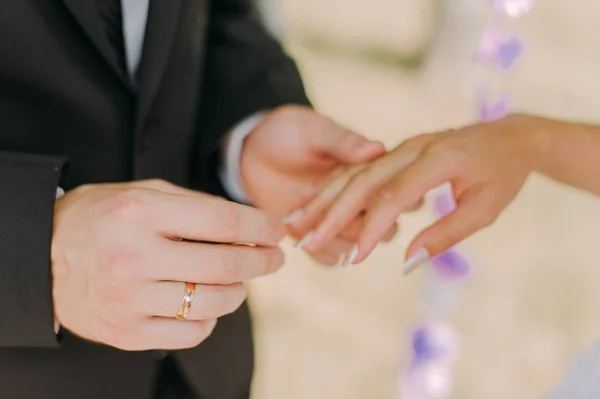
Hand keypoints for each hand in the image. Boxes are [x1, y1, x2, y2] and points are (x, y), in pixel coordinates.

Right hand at [52, 179, 284, 349]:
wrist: (41, 257)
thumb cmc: (101, 219)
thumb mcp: (143, 193)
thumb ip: (195, 206)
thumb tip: (249, 225)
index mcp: (140, 214)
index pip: (221, 221)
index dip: (260, 226)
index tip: (278, 229)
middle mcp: (134, 257)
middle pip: (225, 263)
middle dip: (262, 260)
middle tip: (275, 257)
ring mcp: (129, 299)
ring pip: (214, 302)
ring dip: (240, 289)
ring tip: (240, 279)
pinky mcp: (127, 331)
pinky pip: (192, 333)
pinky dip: (211, 318)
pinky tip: (208, 302)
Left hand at [239, 104, 396, 264]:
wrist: (253, 150)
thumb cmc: (289, 133)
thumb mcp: (314, 131)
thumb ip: (343, 142)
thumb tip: (377, 149)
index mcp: (373, 169)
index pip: (391, 191)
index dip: (378, 198)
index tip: (359, 198)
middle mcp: (364, 200)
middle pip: (383, 226)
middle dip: (355, 226)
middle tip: (326, 220)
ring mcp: (342, 222)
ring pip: (357, 245)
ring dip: (334, 242)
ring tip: (302, 231)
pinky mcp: (321, 237)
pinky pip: (331, 257)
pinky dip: (320, 254)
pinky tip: (298, 238)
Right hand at [294, 114, 544, 269]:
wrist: (509, 136)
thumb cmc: (501, 175)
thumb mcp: (485, 208)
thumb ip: (445, 234)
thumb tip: (407, 261)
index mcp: (438, 159)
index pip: (395, 197)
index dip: (371, 228)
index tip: (353, 258)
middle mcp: (413, 147)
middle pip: (362, 180)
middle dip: (331, 213)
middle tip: (304, 241)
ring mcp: (401, 146)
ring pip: (353, 171)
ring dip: (322, 198)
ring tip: (295, 223)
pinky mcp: (395, 151)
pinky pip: (357, 168)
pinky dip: (332, 186)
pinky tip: (310, 201)